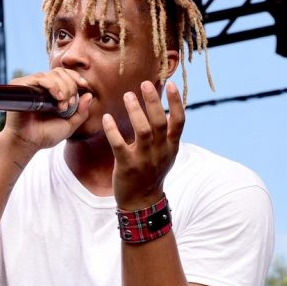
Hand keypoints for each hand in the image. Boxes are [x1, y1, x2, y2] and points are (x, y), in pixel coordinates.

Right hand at [1, 68, 93, 150]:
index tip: (85, 86)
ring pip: (52, 75)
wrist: (29, 143)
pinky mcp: (21, 86)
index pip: (64, 74)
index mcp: (52, 92)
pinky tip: (57, 98)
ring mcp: (31, 85)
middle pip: (60, 72)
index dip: (76, 77)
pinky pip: (39, 78)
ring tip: (63, 106)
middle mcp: (41, 86)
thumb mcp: (70, 124)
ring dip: (63, 88)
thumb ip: (81, 112)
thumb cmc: (46, 135)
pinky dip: (52, 85)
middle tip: (69, 104)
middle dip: (71, 87)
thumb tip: (89, 95)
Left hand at [103, 81, 184, 209]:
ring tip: (128, 96)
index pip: (179, 121)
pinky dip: (112, 131)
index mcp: (171, 147)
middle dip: (153, 101)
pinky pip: (119, 145)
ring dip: (135, 111)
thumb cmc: (153, 172)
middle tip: (144, 83)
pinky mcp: (127, 167)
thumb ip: (167, 134)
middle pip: (160, 122)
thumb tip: (165, 107)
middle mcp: (160, 152)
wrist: (142, 201)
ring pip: (143, 131)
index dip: (176, 102)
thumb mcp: (166, 154)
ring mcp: (144, 160)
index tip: (170, 84)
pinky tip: (107, 118)